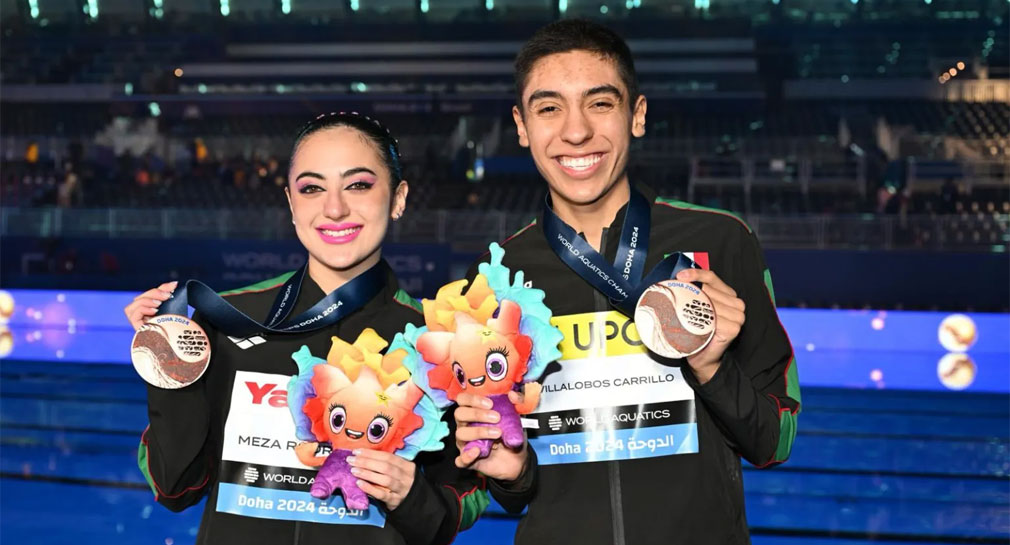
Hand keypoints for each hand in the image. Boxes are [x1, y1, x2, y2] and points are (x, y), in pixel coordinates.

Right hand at [123, 281, 177, 329]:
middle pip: (139, 299)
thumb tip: (173, 283)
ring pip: (131, 307)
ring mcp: (138, 324)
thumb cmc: (177, 327)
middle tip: (167, 295)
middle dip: (154, 293)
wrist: (180, 344)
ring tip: (159, 304)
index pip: (148, 296)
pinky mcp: (138, 329)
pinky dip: (142, 309)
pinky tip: (155, 311)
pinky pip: (133, 316)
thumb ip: (169, 296)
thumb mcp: (173, 309)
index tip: (174, 286)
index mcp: (149, 312)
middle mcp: (141, 318)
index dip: (159, 288)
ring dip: (146, 301)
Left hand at [346, 449, 415, 510]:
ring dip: (367, 473)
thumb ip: (386, 464)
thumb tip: (363, 455)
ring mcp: (401, 489)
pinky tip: (359, 483)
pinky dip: (370, 488)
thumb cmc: (401, 482)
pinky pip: (382, 494)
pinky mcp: (395, 501)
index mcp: (406, 465)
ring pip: (385, 479)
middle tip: (351, 460)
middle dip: (366, 462)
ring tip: (354, 470)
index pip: (387, 456)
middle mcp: (405, 476)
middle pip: (385, 467)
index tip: (356, 451)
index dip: (371, 453)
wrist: (413, 502)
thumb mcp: (399, 470)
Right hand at [453, 390, 528, 480]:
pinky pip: (460, 460)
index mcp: (474, 412)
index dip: (472, 399)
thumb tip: (512, 395)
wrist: (518, 459)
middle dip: (477, 414)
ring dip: (478, 432)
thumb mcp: (518, 417)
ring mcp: (465, 443)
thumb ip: (518, 403)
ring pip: (461, 434)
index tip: (490, 403)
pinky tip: (477, 451)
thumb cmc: (512, 434)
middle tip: (496, 418)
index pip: (463, 399)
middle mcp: (466, 425)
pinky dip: (466, 456)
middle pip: (459, 414)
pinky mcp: (469, 461)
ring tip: (497, 434)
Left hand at [675, 268, 745, 383]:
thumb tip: (679, 279)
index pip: (712, 278)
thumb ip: (696, 294)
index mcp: (729, 295)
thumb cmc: (699, 333)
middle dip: (690, 293)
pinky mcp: (734, 327)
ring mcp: (737, 316)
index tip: (680, 276)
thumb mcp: (698, 308)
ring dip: (694, 307)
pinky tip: (693, 323)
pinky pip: (713, 318)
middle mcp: (736, 304)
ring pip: (710, 303)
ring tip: (682, 312)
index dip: (696, 274)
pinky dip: (701, 320)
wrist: (702, 358)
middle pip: (709, 290)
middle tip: (674, 297)